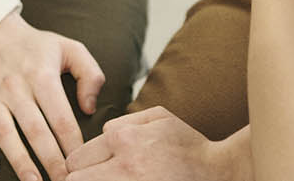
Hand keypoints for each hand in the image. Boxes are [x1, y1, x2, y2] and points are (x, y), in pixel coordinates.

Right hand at [0, 12, 105, 180]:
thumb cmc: (34, 47)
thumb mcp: (69, 48)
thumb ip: (90, 74)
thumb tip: (89, 108)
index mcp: (41, 75)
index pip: (61, 118)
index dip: (73, 145)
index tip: (82, 163)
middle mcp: (13, 86)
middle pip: (35, 131)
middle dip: (52, 161)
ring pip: (5, 134)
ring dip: (20, 161)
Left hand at [65, 110, 250, 180]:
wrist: (218, 172)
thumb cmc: (188, 145)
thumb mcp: (159, 117)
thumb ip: (124, 121)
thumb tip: (101, 133)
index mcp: (124, 139)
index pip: (76, 158)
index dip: (78, 165)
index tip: (85, 170)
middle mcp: (124, 166)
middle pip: (75, 179)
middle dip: (79, 178)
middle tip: (89, 177)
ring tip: (105, 179)